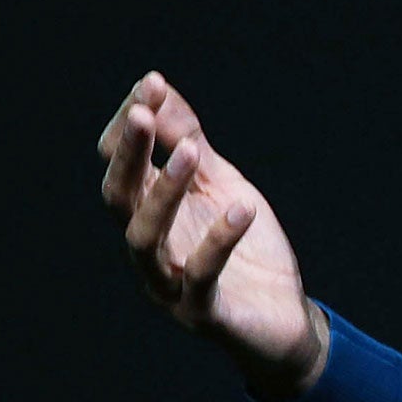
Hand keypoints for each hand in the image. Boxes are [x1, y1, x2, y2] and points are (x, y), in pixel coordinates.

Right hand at [96, 72, 327, 399]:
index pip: (121, 166)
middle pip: (119, 198)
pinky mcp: (201, 313)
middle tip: (144, 112)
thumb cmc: (245, 247)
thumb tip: (159, 89)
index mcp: (148, 215)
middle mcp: (146, 250)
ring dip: (165, 192)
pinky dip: (219, 241)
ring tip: (192, 151)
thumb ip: (190, 142)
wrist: (281, 317)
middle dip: (130, 153)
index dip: (132, 126)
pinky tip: (242, 208)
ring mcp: (167, 285)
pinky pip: (200, 277)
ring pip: (145, 238)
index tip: (151, 84)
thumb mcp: (221, 184)